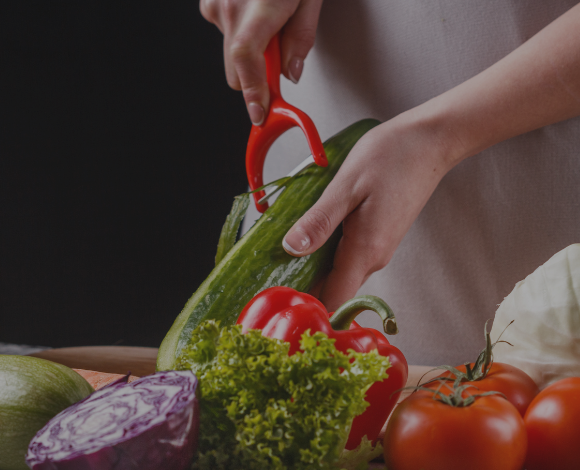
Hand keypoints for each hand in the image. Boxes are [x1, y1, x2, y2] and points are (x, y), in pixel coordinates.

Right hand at [200, 0, 323, 124]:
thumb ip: (302, 35)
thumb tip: (291, 73)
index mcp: (258, 4)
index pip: (246, 57)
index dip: (252, 91)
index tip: (260, 113)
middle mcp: (229, 7)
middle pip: (237, 69)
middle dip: (259, 73)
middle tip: (281, 51)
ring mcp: (215, 5)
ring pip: (232, 53)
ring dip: (253, 47)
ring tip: (270, 17)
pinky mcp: (209, 4)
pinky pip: (226, 35)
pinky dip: (242, 31)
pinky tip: (256, 8)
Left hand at [282, 112, 458, 310]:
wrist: (429, 142)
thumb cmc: (393, 157)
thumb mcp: (347, 186)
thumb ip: (319, 221)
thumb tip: (291, 249)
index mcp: (366, 250)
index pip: (334, 300)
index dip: (306, 301)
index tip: (279, 289)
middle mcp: (375, 257)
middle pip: (335, 288)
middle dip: (305, 283)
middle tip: (273, 265)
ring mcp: (379, 247)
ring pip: (341, 272)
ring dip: (315, 264)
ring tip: (288, 243)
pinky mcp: (379, 236)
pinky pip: (349, 255)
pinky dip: (328, 250)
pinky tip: (314, 228)